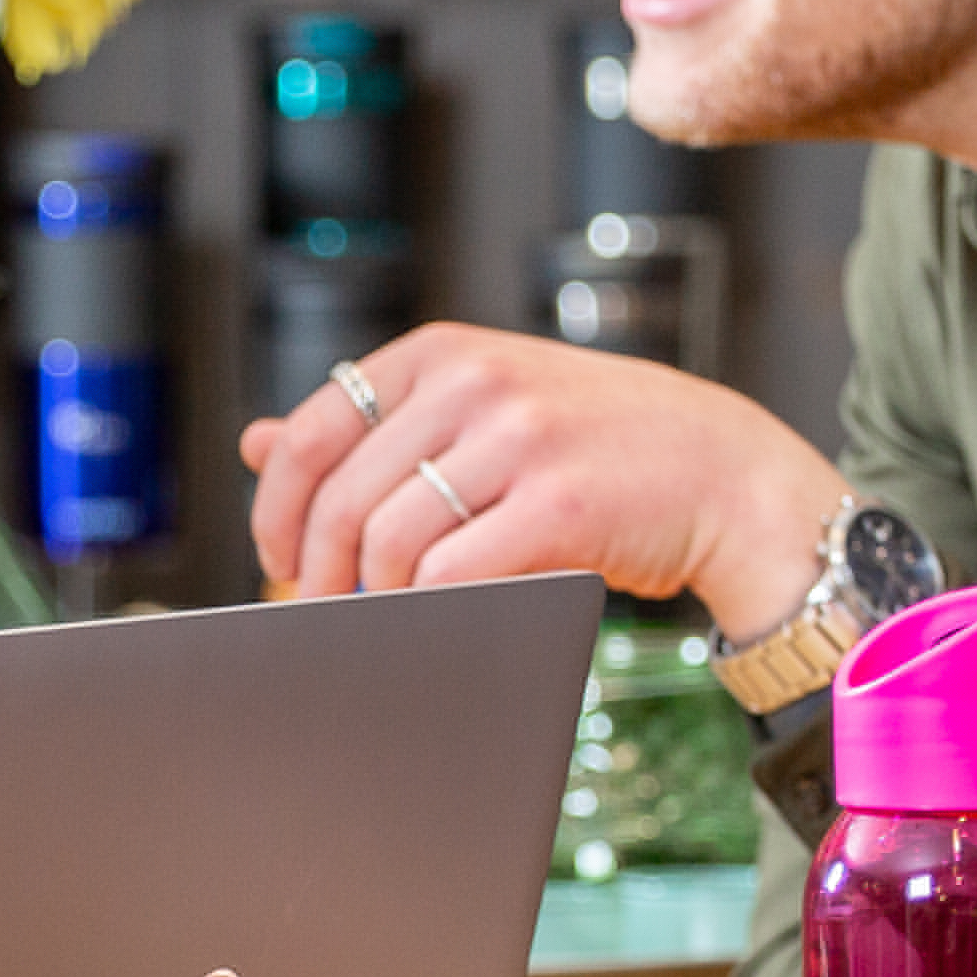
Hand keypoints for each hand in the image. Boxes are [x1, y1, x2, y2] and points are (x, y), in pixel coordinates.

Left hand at [239, 325, 846, 635]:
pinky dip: (429, 609)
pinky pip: (453, 573)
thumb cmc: (593, 447)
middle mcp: (474, 384)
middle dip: (319, 573)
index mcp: (441, 354)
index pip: (311, 433)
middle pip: (343, 499)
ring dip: (373, 599)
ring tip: (383, 622)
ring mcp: (518, 440)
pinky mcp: (558, 504)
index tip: (281, 560)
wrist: (721, 469)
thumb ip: (373, 423)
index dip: (279, 510)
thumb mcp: (479, 407)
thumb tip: (255, 441)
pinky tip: (437, 622)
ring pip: (390, 540)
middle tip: (325, 614)